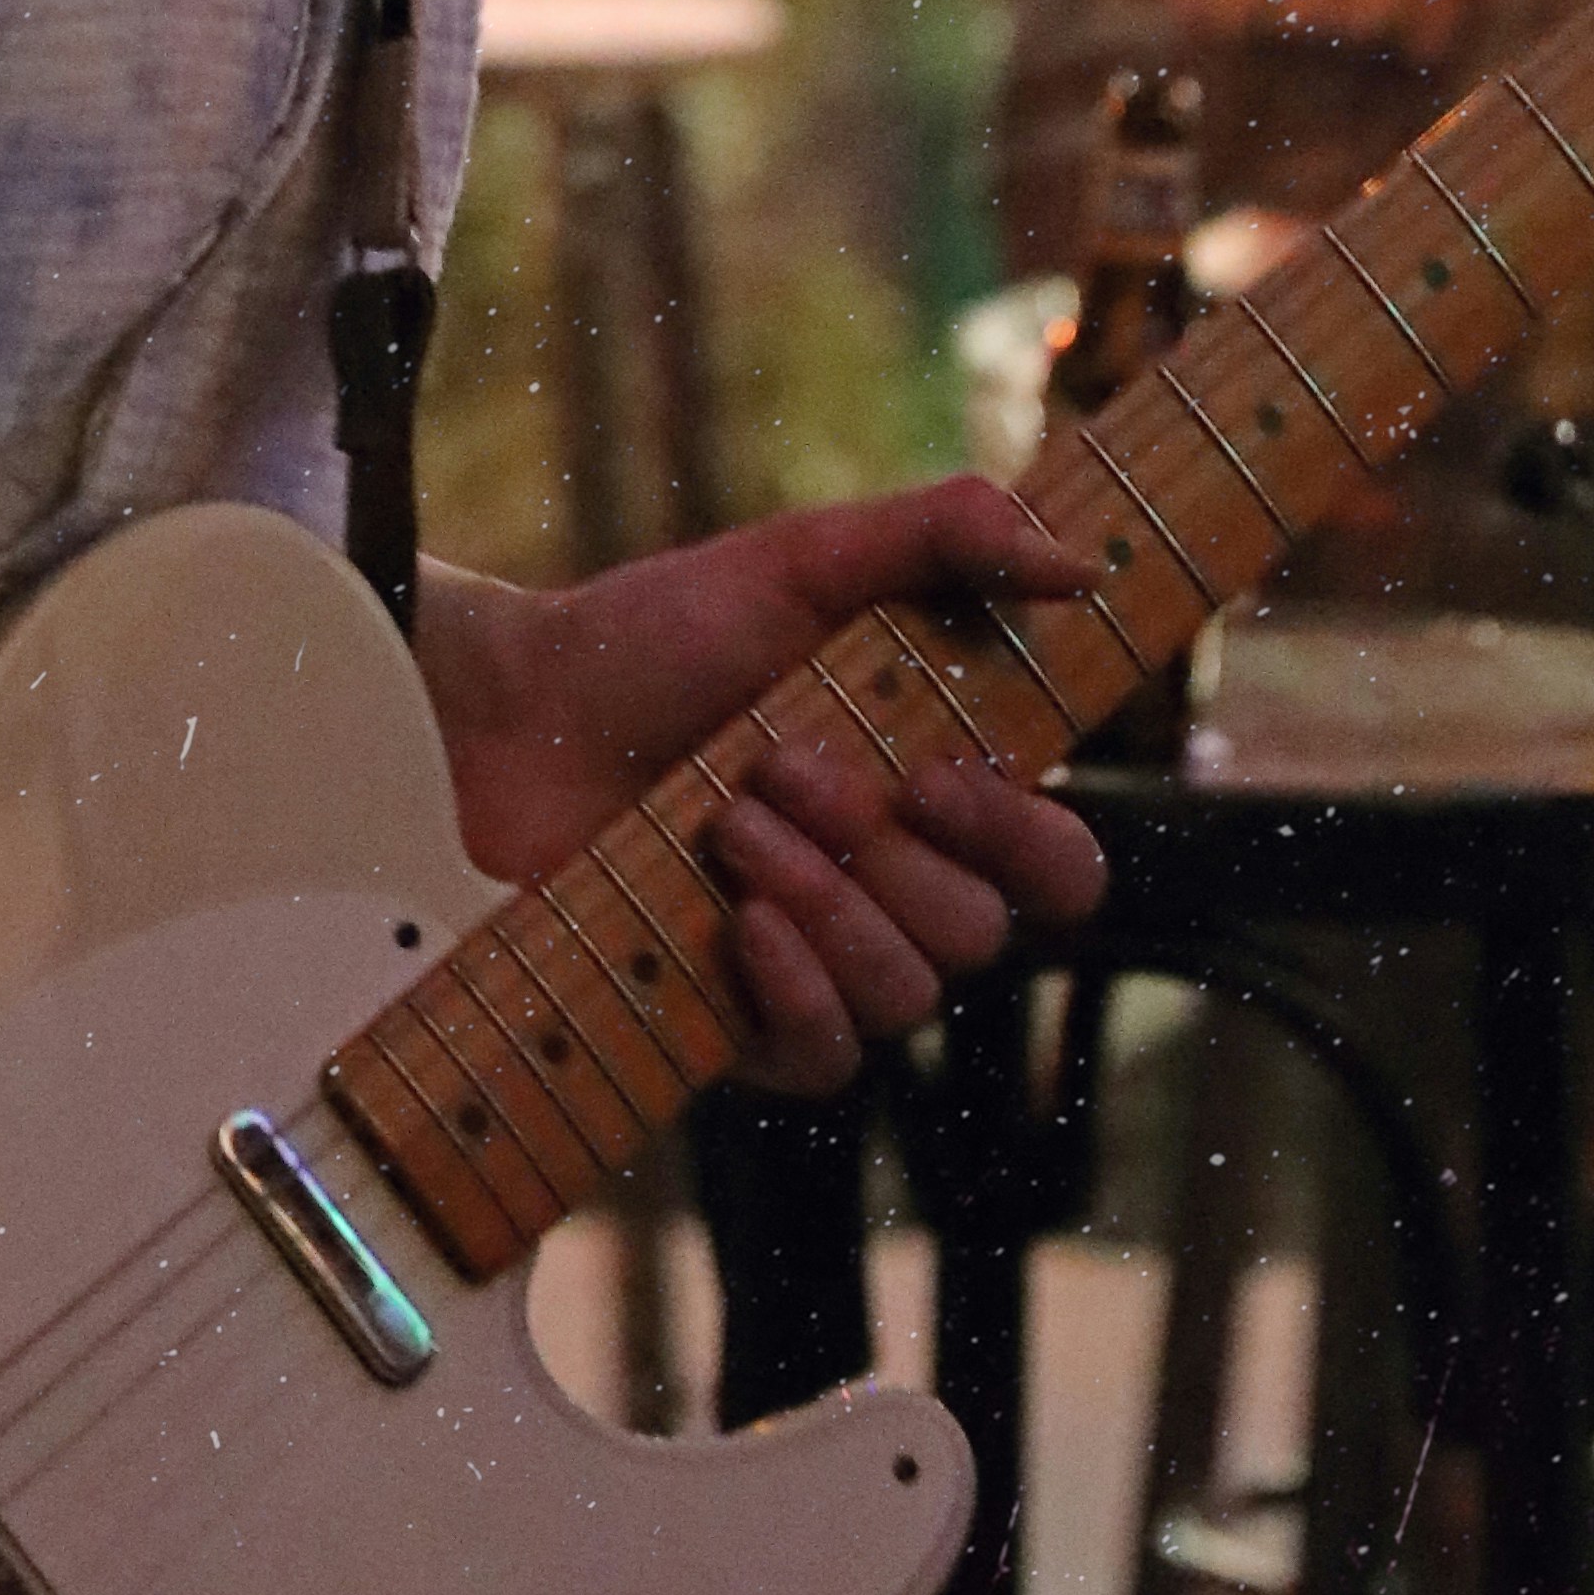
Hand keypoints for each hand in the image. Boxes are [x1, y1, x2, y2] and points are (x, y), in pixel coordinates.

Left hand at [419, 487, 1107, 1097]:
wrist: (511, 715)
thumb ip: (949, 536)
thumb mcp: (804, 559)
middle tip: (779, 764)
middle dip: (883, 849)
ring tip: (727, 820)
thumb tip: (1083, 565)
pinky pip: (827, 1058)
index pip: (1058, 867)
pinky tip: (735, 924)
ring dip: (823, 899)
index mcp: (930, 788)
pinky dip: (795, 991)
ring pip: (906, 992)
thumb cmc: (657, 634)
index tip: (939, 774)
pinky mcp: (740, 1026)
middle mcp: (889, 885)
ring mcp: (818, 960)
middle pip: (980, 931)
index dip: (1027, 841)